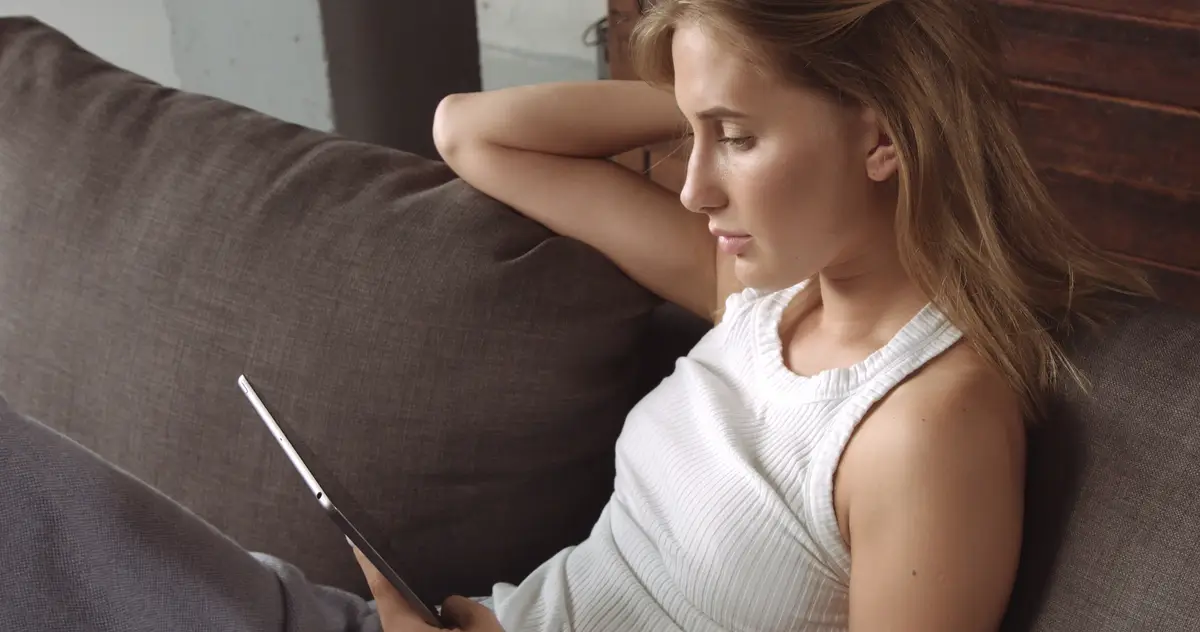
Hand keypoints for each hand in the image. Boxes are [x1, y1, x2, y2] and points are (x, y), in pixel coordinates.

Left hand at [353, 547, 503, 631]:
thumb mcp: (483, 630)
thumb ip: (464, 608)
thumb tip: (447, 607)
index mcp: (405, 629)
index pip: (381, 587)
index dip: (368, 560)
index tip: (353, 537)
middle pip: (396, 609)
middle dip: (407, 590)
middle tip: (421, 571)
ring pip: (410, 628)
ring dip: (423, 616)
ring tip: (445, 601)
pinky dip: (430, 628)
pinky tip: (449, 624)